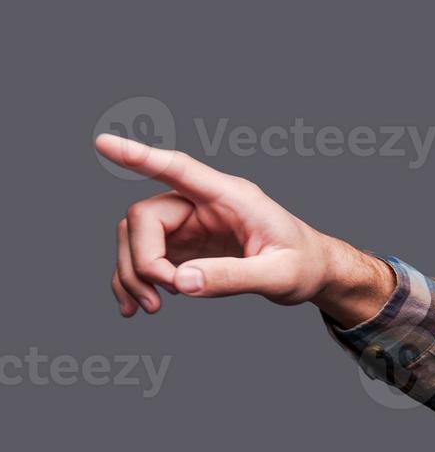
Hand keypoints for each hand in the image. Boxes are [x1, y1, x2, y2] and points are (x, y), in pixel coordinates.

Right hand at [96, 135, 391, 323]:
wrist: (314, 273)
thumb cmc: (305, 265)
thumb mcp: (279, 276)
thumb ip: (235, 278)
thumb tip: (182, 282)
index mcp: (232, 197)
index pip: (179, 169)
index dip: (141, 156)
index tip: (104, 143)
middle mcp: (205, 204)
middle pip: (145, 217)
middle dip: (142, 259)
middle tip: (164, 296)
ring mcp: (192, 225)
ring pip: (136, 237)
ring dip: (133, 273)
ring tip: (149, 308)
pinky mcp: (186, 246)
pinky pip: (145, 257)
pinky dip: (134, 280)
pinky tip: (135, 307)